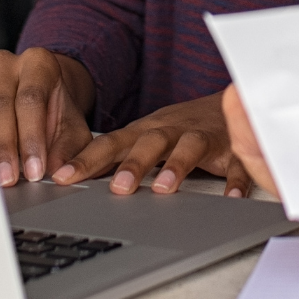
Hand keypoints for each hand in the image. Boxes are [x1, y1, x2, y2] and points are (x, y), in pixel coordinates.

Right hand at [0, 46, 94, 186]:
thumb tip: (58, 171)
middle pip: (0, 106)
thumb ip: (68, 148)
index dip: (31, 137)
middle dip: (5, 147)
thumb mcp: (73, 128)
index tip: (35, 170)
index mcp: (38, 64)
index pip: (31, 100)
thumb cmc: (58, 111)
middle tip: (9, 178)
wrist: (45, 96)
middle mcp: (7, 66)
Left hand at [49, 93, 256, 196]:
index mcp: (147, 130)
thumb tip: (76, 179)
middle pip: (150, 142)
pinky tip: (230, 197)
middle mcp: (173, 130)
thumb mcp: (148, 137)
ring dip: (177, 166)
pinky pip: (236, 163)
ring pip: (190, 147)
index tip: (62, 177)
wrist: (231, 102)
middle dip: (133, 164)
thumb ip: (119, 156)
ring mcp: (203, 136)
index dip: (87, 160)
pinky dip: (235, 180)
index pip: (112, 144)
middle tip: (117, 188)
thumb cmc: (181, 126)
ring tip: (164, 189)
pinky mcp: (232, 148)